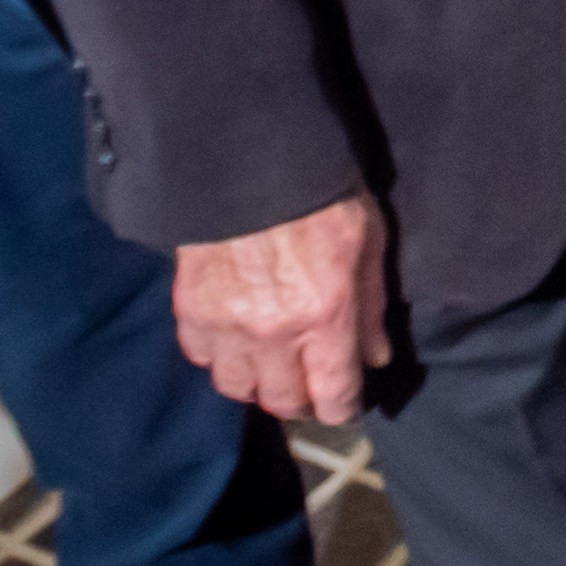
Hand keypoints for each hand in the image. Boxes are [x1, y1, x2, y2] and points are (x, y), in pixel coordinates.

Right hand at [175, 194, 387, 426]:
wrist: (249, 156)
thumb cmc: (321, 192)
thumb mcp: (368, 242)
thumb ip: (371, 306)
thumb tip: (376, 356)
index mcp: (325, 317)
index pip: (333, 396)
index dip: (341, 409)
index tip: (342, 404)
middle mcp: (274, 333)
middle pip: (282, 401)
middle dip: (299, 399)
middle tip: (306, 383)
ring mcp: (227, 325)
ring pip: (236, 387)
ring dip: (254, 381)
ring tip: (267, 362)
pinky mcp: (190, 308)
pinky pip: (200, 356)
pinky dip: (217, 353)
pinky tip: (232, 335)